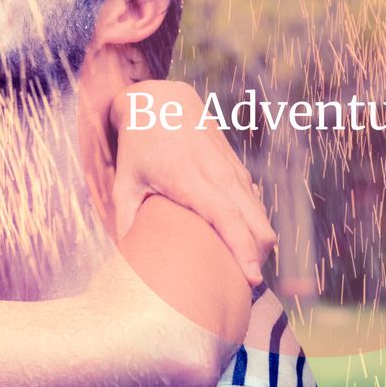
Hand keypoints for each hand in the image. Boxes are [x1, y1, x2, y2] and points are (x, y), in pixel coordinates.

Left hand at [109, 81, 276, 284]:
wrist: (161, 99)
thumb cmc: (139, 142)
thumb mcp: (125, 179)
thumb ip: (125, 217)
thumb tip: (124, 255)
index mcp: (191, 179)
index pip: (228, 218)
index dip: (243, 250)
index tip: (252, 278)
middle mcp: (219, 174)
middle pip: (257, 223)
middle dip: (260, 257)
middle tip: (244, 286)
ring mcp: (232, 170)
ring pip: (260, 215)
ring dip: (259, 244)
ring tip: (245, 271)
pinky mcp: (236, 168)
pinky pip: (254, 203)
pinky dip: (254, 226)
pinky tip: (242, 244)